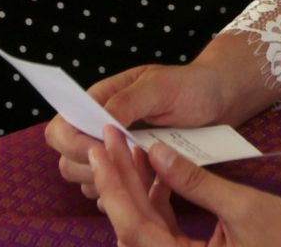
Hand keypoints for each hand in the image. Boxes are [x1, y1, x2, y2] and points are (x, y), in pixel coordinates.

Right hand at [49, 60, 248, 197]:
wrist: (219, 100)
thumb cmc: (189, 86)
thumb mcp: (160, 86)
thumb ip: (128, 101)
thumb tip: (101, 122)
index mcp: (100, 101)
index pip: (61, 127)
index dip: (72, 143)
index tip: (99, 150)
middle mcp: (101, 129)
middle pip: (68, 160)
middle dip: (92, 168)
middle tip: (129, 162)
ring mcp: (116, 152)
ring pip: (88, 181)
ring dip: (112, 182)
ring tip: (146, 170)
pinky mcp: (132, 171)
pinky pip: (114, 192)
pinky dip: (128, 193)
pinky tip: (151, 182)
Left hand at [90, 128, 280, 246]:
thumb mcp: (243, 207)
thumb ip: (195, 182)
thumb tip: (156, 151)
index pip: (134, 229)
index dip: (114, 187)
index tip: (101, 151)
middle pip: (132, 227)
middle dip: (118, 183)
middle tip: (106, 141)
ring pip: (144, 227)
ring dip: (136, 189)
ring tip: (131, 147)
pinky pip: (162, 229)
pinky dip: (157, 200)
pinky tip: (158, 168)